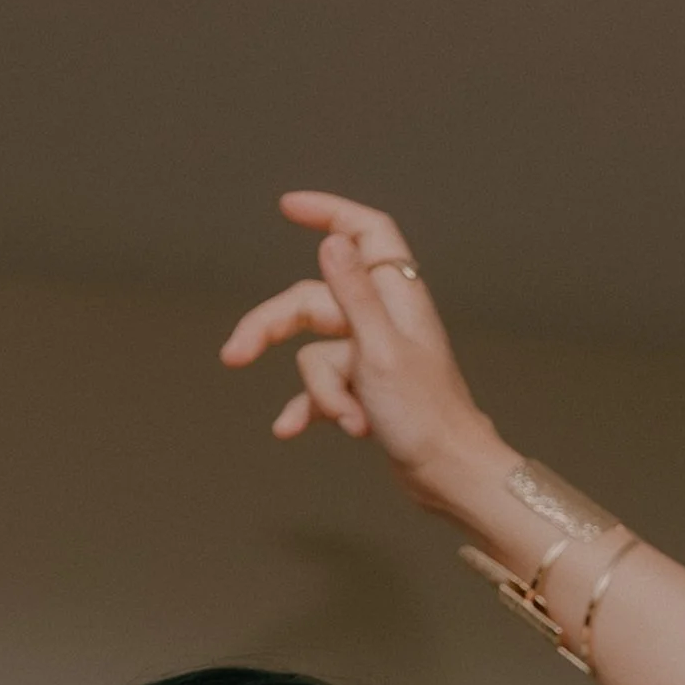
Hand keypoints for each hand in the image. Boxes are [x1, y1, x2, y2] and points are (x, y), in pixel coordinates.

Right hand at [220, 191, 496, 510]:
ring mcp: (371, 355)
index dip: (329, 212)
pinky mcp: (364, 390)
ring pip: (315, 356)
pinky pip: (320, 389)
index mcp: (396, 296)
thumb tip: (332, 241)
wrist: (450, 476)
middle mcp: (383, 319)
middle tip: (235, 356)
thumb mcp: (380, 350)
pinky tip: (287, 429)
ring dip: (324, 393)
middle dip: (272, 329)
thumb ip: (354, 293)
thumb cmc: (426, 417)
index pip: (365, 233)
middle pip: (311, 302)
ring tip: (353, 421)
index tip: (288, 207)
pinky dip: (308, 407)